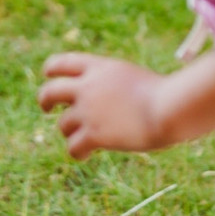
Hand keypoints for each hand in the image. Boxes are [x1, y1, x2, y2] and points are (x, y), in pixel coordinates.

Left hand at [39, 52, 166, 160]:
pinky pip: (73, 147)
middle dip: (44, 100)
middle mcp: (88, 86)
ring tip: (85, 138)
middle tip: (47, 109)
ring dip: (72, 131)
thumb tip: (106, 100)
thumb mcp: (133, 77)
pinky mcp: (94, 134)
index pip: (62, 62)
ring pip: (63, 124)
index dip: (51, 69)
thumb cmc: (164, 93)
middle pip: (50, 91)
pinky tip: (87, 154)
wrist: (170, 107)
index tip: (49, 76)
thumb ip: (112, 84)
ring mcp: (88, 110)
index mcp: (99, 67)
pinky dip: (78, 152)